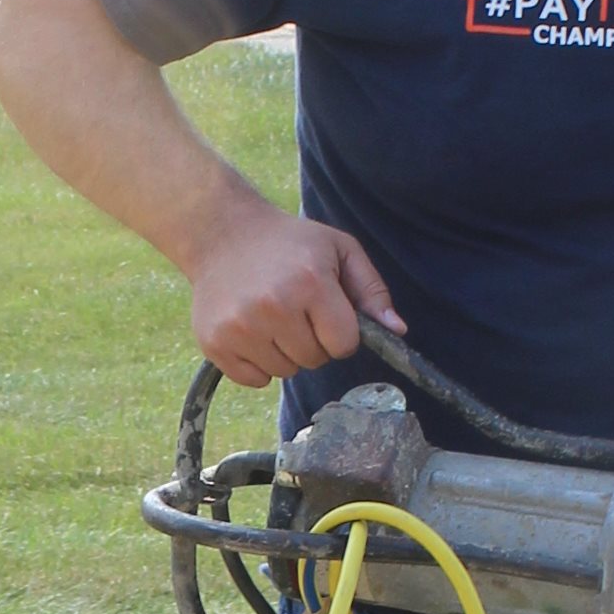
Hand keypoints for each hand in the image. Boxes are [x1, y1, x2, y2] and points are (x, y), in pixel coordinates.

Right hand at [184, 195, 400, 385]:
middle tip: (295, 309)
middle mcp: (274, 306)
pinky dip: (257, 364)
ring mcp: (240, 327)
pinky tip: (251, 329)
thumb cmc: (289, 243)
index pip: (344, 344)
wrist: (222, 233)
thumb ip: (372, 290)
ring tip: (271, 317)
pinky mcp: (215, 343)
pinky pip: (255, 380)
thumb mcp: (339, 250)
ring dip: (285, 352)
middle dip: (312, 341)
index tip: (326, 312)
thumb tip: (398, 331)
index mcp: (310, 282)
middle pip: (315, 360)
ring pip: (285, 372)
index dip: (340, 332)